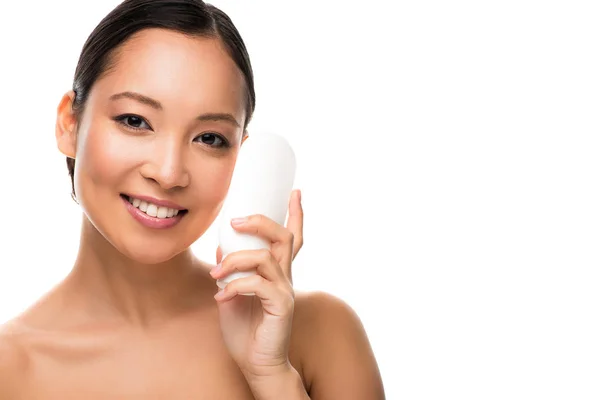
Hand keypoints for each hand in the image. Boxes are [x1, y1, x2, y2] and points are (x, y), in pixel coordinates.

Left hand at [209, 189, 303, 379]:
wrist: (256, 364)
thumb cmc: (246, 332)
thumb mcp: (232, 295)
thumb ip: (231, 272)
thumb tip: (221, 248)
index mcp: (276, 273)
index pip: (291, 239)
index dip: (295, 215)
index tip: (295, 192)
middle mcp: (285, 278)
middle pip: (283, 237)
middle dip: (261, 222)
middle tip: (236, 220)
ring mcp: (285, 291)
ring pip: (266, 257)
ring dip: (236, 260)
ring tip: (217, 273)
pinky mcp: (281, 306)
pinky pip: (258, 284)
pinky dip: (236, 286)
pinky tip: (222, 297)